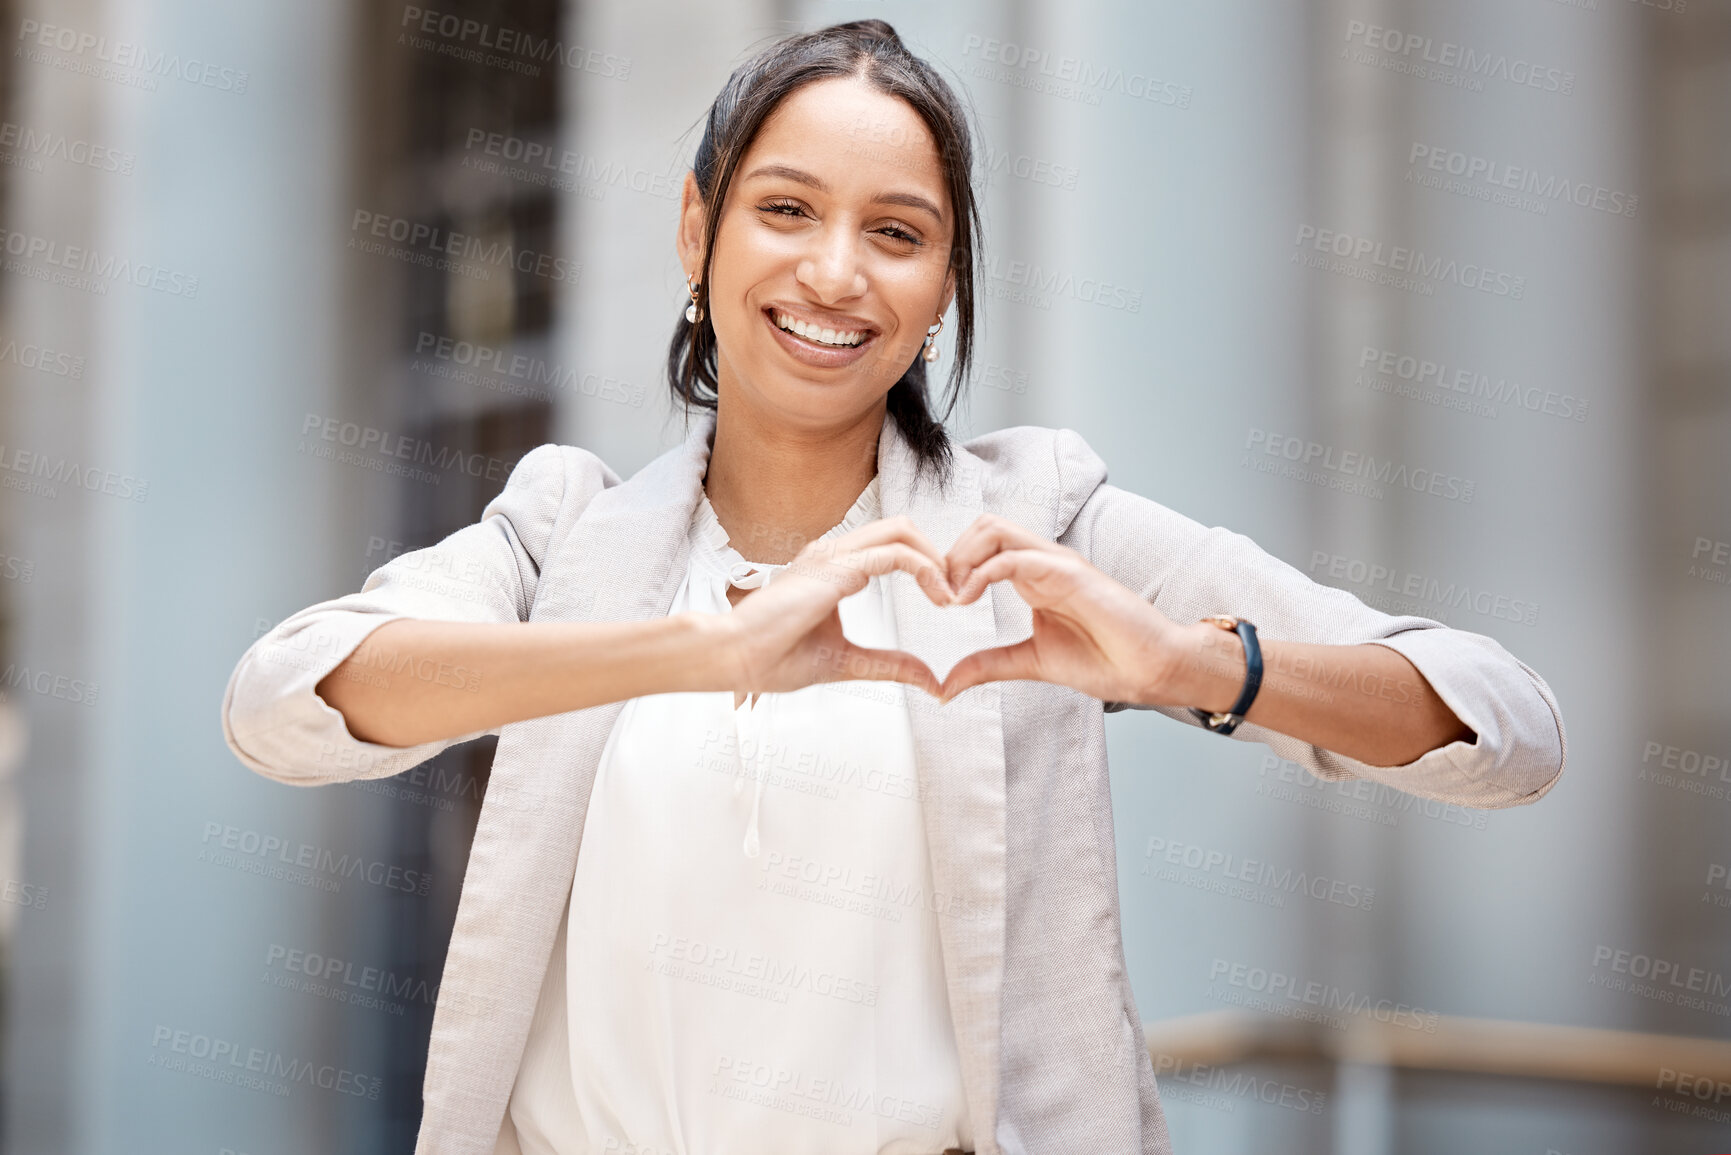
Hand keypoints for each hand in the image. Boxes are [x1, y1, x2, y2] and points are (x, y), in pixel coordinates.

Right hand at [718, 515, 956, 698]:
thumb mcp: (846, 662)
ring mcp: (834, 555)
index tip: (945, 600)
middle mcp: (834, 553)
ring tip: (951, 596)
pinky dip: (925, 570)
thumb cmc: (773, 658)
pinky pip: (895, 554)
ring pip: (901, 531)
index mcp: (833, 568)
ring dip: (935, 559)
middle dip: (937, 555)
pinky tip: (939, 597)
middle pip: (901, 528)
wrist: (734, 658)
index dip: (925, 565)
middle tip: (956, 593)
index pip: (890, 545)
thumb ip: (889, 665)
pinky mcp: (836, 568)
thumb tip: (930, 680)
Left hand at [936, 513, 1193, 705]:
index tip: (940, 604)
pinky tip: (968, 600)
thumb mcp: (1030, 663)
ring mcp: (1056, 563)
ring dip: (961, 558)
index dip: (951, 567)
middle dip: (950, 555)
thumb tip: (946, 685)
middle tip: (941, 597)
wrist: (1151, 670)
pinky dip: (981, 573)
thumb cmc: (1105, 660)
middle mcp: (1042, 561)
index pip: (981, 544)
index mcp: (1032, 576)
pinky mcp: (1069, 573)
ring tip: (953, 598)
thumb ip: (988, 666)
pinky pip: (1014, 557)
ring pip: (994, 530)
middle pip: (982, 525)